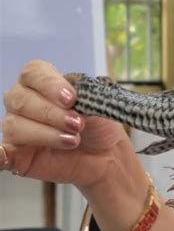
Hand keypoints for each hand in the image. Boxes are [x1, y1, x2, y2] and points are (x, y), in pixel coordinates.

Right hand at [1, 60, 152, 230]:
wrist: (106, 152)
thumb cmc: (99, 123)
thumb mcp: (97, 105)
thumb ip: (83, 98)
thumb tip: (69, 103)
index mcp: (43, 82)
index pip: (33, 73)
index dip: (50, 85)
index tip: (72, 99)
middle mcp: (24, 101)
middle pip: (21, 99)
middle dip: (52, 113)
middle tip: (78, 124)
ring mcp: (17, 127)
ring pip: (15, 126)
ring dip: (46, 134)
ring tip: (73, 141)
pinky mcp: (16, 154)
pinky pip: (0, 153)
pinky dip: (0, 154)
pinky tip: (5, 157)